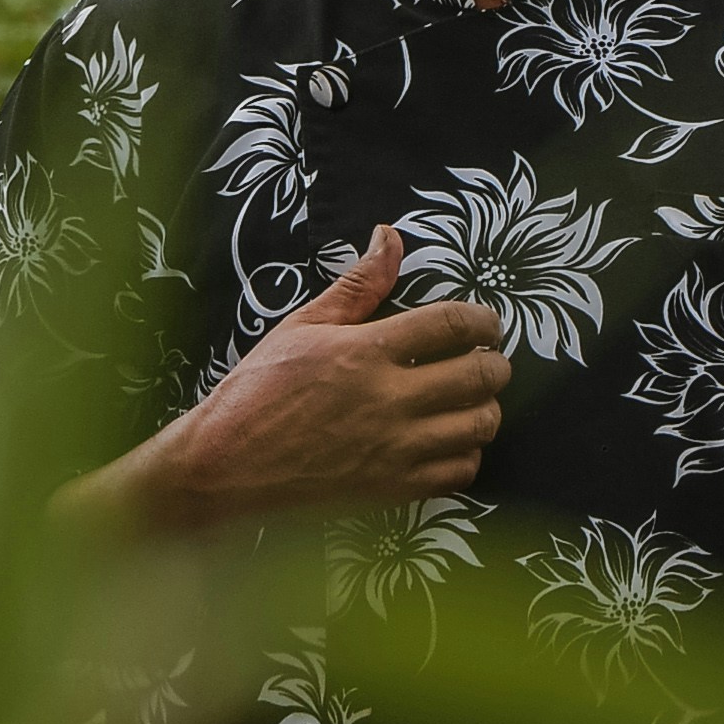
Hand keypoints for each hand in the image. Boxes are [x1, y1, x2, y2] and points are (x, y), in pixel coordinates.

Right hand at [61, 226, 510, 538]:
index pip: (452, 324)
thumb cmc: (259, 390)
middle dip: (495, 363)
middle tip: (487, 359)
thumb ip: (358, 284)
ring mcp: (394, 449)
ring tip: (471, 400)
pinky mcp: (393, 488)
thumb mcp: (304, 325)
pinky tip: (449, 441)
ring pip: (478, 426)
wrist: (227, 463)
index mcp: (365, 352)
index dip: (483, 320)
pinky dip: (467, 454)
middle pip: (479, 376)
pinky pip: (459, 472)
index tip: (487, 323)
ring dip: (486, 408)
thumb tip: (390, 236)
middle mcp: (388, 400)